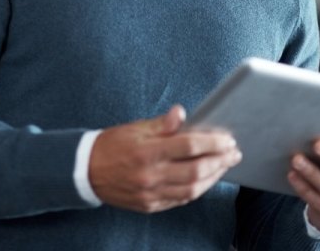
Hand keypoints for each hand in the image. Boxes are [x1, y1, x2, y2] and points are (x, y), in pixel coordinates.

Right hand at [89, 105, 241, 213]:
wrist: (86, 172)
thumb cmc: (112, 145)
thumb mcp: (134, 128)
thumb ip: (161, 124)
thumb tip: (181, 113)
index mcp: (146, 152)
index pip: (189, 146)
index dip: (213, 142)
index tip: (228, 138)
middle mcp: (150, 175)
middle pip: (196, 171)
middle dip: (220, 161)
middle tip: (234, 152)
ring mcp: (150, 194)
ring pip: (192, 190)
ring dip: (213, 177)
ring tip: (225, 165)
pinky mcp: (150, 206)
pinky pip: (180, 200)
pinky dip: (197, 190)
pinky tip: (206, 179)